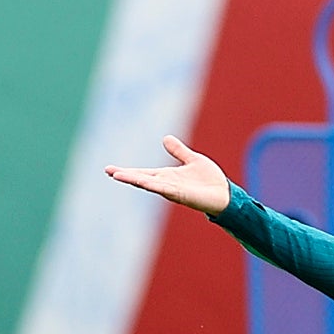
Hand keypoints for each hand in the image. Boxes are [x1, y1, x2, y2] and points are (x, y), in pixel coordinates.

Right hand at [104, 134, 229, 214]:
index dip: (128, 171)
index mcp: (167, 176)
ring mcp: (173, 191)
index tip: (110, 169)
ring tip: (118, 175)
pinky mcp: (182, 195)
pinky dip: (154, 185)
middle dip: (126, 175)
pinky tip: (143, 182)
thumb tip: (166, 138)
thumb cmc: (210, 180)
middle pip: (142, 179)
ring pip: (150, 184)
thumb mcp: (192, 159)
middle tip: (109, 172)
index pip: (143, 173)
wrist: (225, 193)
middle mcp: (167, 184)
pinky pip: (166, 189)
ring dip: (135, 180)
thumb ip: (179, 151)